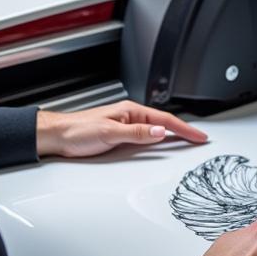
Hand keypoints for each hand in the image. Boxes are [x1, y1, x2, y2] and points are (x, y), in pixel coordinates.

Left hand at [36, 101, 207, 158]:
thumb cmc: (77, 130)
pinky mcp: (120, 135)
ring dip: (172, 135)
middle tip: (199, 138)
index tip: (198, 136)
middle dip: (183, 130)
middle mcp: (130, 116)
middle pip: (163, 123)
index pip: (164, 120)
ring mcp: (125, 125)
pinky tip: (161, 144)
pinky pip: (145, 137)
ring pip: (155, 130)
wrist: (57, 136)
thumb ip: (137, 133)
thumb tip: (159, 133)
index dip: (184, 128)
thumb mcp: (110, 132)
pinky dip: (158, 140)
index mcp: (130, 111)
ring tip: (187, 140)